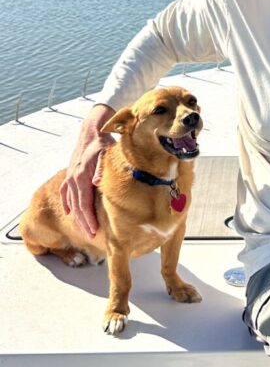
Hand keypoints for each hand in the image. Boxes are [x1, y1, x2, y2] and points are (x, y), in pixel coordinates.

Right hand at [59, 104, 115, 237]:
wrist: (93, 130)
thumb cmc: (103, 142)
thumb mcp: (106, 153)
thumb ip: (101, 169)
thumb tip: (96, 182)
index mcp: (81, 176)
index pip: (84, 204)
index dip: (88, 219)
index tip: (94, 231)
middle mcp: (73, 178)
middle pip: (77, 206)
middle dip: (84, 222)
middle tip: (92, 236)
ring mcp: (70, 176)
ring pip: (71, 201)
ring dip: (77, 216)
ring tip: (84, 229)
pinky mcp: (71, 173)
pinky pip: (65, 192)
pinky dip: (67, 203)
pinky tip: (69, 212)